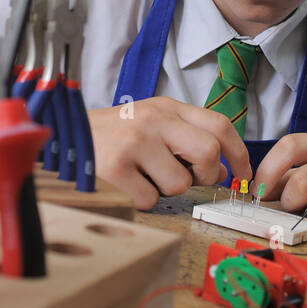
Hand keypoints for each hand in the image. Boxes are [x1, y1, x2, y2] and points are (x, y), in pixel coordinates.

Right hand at [86, 96, 252, 210]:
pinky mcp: (116, 168)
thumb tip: (222, 170)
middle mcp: (153, 119)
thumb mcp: (150, 122)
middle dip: (206, 175)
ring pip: (180, 184)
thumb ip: (185, 136)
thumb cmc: (113, 136)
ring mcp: (134, 142)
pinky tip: (125, 185)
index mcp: (166, 107)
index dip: (240, 155)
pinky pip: (151, 199)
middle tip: (188, 178)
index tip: (243, 177)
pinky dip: (142, 200)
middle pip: (209, 152)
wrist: (63, 137)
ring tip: (143, 176)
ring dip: (166, 190)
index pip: (220, 125)